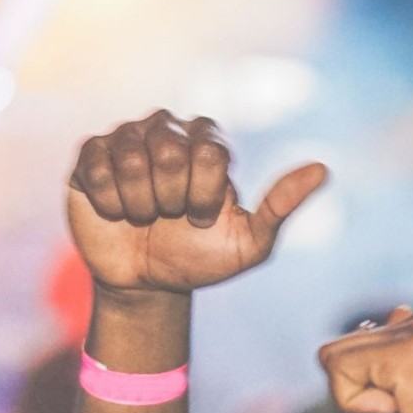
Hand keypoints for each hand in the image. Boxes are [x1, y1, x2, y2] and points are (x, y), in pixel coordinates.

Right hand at [67, 110, 325, 296]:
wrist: (147, 284)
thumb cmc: (200, 258)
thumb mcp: (248, 244)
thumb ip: (281, 206)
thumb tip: (322, 168)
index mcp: (208, 141)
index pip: (211, 153)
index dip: (204, 197)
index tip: (200, 218)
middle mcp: (167, 128)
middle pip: (171, 152)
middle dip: (171, 200)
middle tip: (168, 217)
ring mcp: (126, 138)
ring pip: (132, 158)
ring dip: (139, 203)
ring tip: (142, 216)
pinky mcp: (90, 155)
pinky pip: (97, 165)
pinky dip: (109, 201)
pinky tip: (115, 212)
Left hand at [319, 308, 412, 412]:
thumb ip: (392, 369)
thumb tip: (356, 334)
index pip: (362, 350)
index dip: (376, 392)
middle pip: (343, 353)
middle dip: (365, 395)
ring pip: (334, 360)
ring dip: (362, 402)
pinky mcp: (402, 352)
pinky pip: (337, 373)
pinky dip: (356, 407)